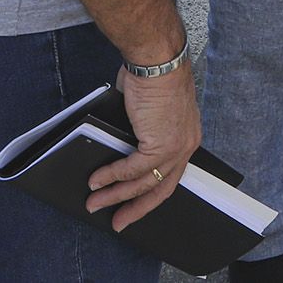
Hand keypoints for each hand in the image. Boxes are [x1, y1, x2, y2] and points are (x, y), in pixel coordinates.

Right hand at [87, 61, 200, 231]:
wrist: (156, 60)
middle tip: (118, 221)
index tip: (136, 204)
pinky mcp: (159, 144)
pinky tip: (96, 181)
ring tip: (95, 203)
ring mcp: (175, 147)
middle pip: (161, 188)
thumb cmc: (153, 76)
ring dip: (116, 195)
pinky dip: (111, 177)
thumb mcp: (149, 112)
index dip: (152, 192)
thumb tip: (119, 149)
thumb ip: (139, 133)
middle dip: (136, 208)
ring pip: (143, 183)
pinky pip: (132, 169)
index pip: (171, 174)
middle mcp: (187, 145)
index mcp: (187, 137)